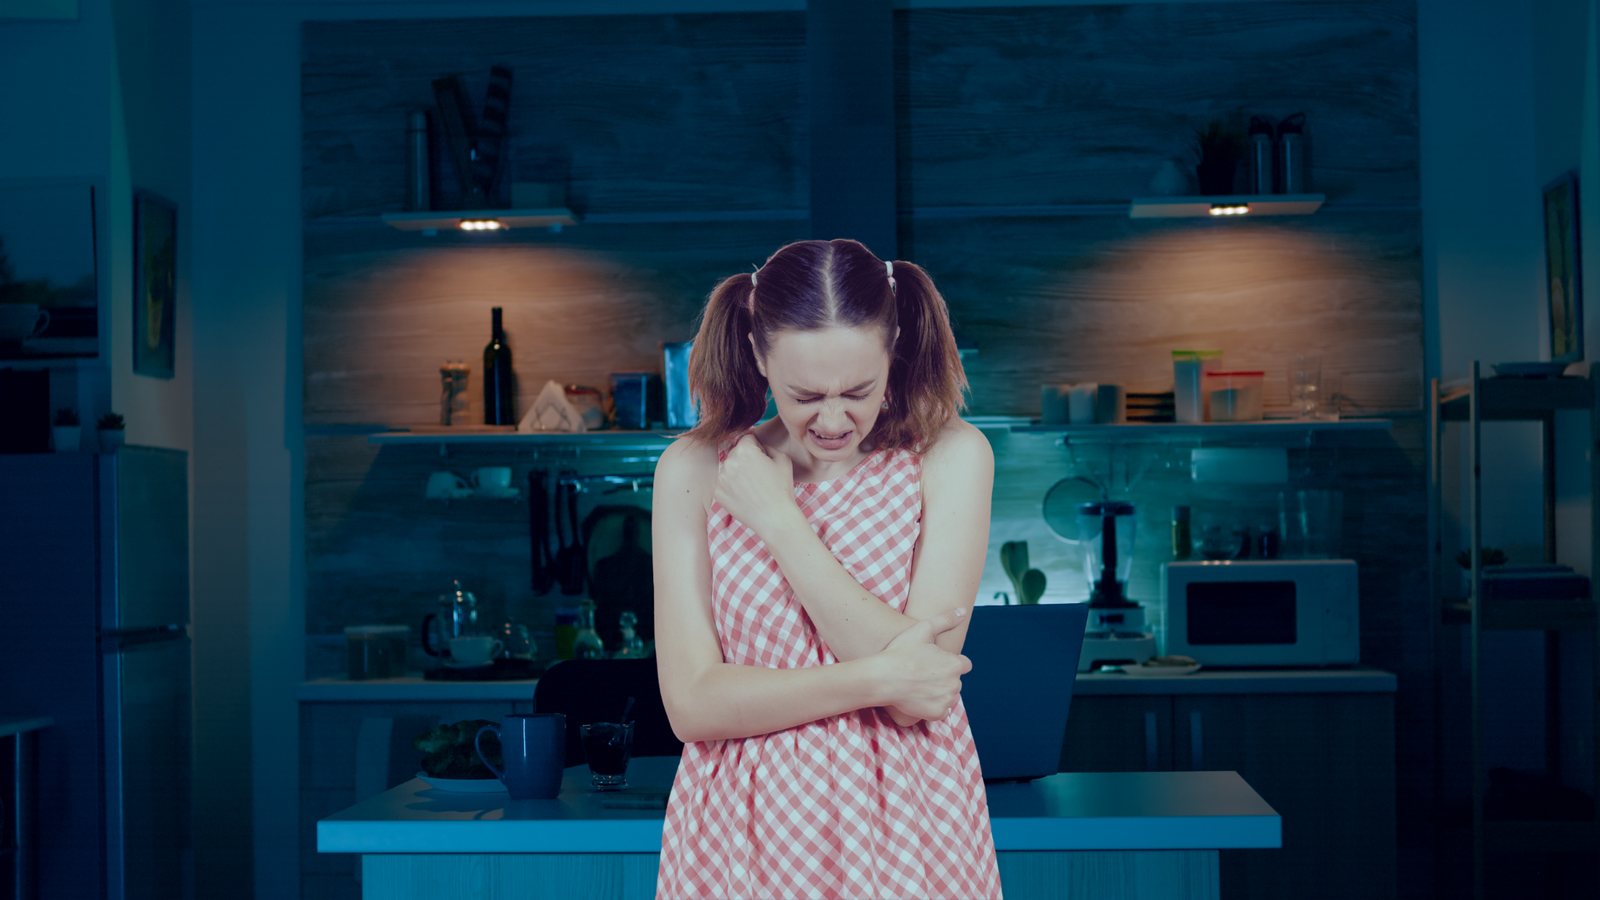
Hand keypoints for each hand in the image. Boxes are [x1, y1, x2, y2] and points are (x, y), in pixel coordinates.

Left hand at [713, 433, 797, 538]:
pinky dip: (732, 487)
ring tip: (752, 487)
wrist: (774, 518)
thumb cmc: (781, 488)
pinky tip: (745, 495)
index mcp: (745, 451)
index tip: (763, 459)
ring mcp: (721, 478)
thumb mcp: (783, 459)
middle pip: (736, 453)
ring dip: (737, 473)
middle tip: (759, 476)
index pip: (747, 439)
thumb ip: (768, 446)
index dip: (757, 447)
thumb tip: (758, 446)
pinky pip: (724, 484)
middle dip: (746, 460)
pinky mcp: (718, 493)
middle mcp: (729, 462)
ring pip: (729, 468)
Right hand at [874, 608, 970, 722]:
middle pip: (955, 681)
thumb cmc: (901, 652)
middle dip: (943, 677)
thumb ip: (946, 619)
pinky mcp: (937, 714)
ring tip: (919, 684)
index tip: (934, 662)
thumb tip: (962, 611)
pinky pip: (941, 710)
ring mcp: (946, 700)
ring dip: (939, 692)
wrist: (882, 678)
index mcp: (955, 665)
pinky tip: (919, 697)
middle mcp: (955, 684)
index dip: (950, 662)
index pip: (964, 664)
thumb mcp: (922, 629)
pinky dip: (932, 706)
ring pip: (948, 696)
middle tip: (922, 672)